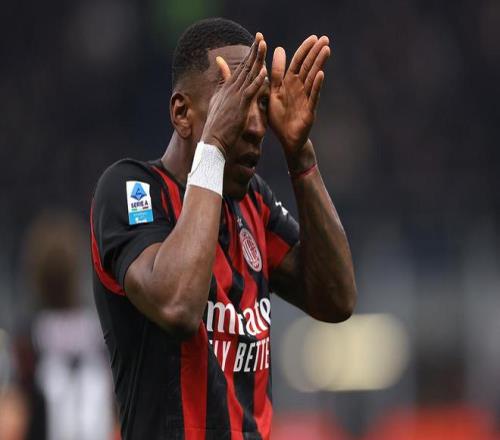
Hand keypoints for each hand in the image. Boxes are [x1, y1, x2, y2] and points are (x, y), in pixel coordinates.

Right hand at [201, 33, 266, 155]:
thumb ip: (221, 86)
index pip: (240, 68)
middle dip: (253, 51)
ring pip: (248, 74)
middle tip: (260, 36)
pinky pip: (250, 91)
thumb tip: (219, 76)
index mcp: (227, 89)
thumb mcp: (217, 102)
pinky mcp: (240, 106)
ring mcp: (235, 97)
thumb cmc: (217, 126)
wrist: (213, 141)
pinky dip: (257, 80)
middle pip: (244, 66)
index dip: (248, 55)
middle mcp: (231, 89)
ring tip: (263, 44)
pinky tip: (264, 70)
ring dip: (256, 59)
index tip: (255, 43)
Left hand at [268, 35, 329, 168]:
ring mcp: (306, 98)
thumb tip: (279, 49)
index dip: (305, 50)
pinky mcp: (309, 110)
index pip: (298, 63)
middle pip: (308, 67)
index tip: (313, 38)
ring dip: (319, 64)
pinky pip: (313, 96)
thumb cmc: (280, 117)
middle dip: (316, 53)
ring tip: (326, 50)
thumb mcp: (273, 92)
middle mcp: (299, 89)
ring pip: (313, 78)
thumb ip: (276, 73)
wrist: (286, 140)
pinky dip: (317, 85)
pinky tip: (321, 74)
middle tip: (325, 38)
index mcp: (289, 84)